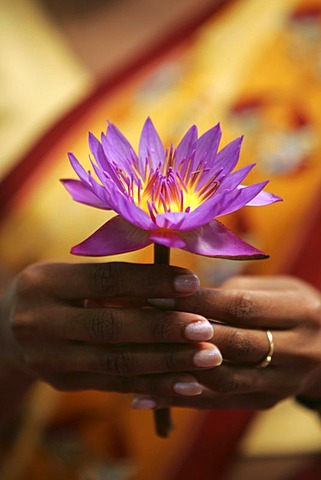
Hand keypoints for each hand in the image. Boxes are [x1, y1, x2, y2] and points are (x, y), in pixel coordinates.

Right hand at [0, 262, 221, 393]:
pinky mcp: (63, 382)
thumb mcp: (72, 276)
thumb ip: (117, 280)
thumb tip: (177, 284)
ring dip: (167, 362)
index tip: (191, 283)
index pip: (106, 280)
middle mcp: (40, 321)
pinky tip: (186, 383)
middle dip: (164, 328)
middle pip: (111, 326)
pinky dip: (154, 384)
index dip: (151, 282)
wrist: (10, 328)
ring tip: (207, 357)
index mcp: (45, 282)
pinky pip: (114, 384)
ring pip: (116, 361)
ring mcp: (49, 358)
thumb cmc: (56, 292)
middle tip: (206, 328)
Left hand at [132, 276, 320, 409]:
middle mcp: (297, 351)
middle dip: (182, 334)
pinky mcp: (266, 402)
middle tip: (141, 324)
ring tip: (136, 361)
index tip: (157, 294)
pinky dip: (181, 399)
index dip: (197, 302)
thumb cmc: (293, 308)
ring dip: (176, 370)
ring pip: (222, 380)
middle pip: (231, 345)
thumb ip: (236, 290)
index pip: (240, 308)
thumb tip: (182, 293)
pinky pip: (219, 403)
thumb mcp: (279, 288)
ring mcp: (282, 382)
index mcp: (299, 313)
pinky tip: (147, 395)